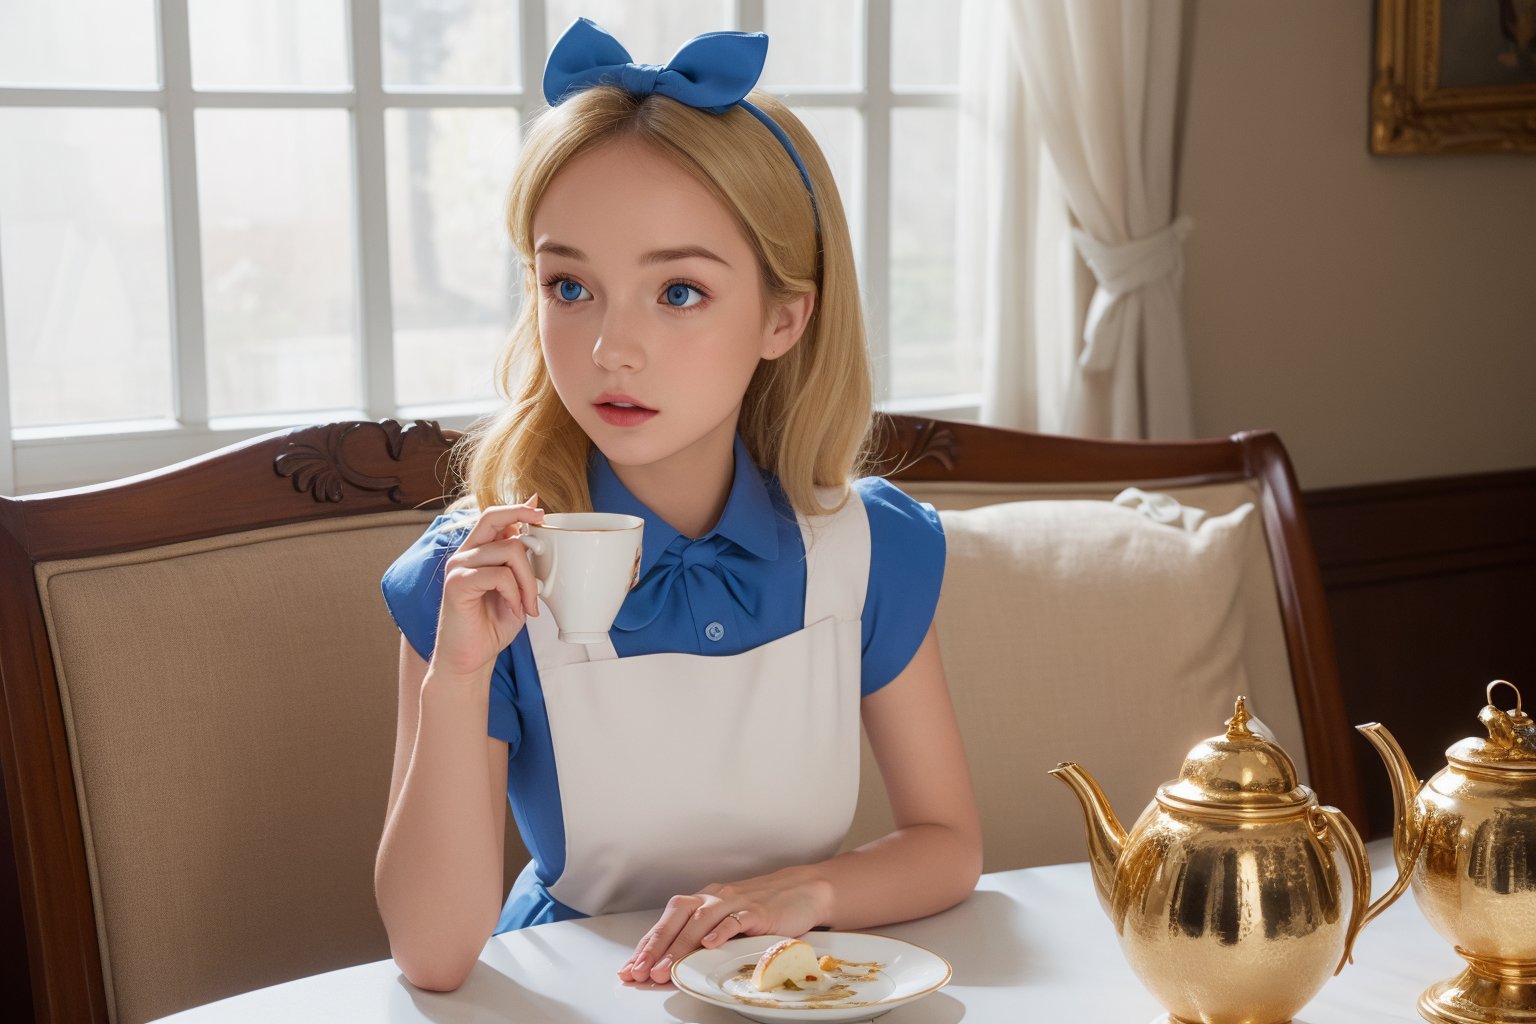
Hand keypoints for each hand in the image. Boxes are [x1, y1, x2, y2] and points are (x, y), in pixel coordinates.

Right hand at [430, 497, 543, 680]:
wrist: (471, 659)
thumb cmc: (492, 626)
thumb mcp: (515, 590)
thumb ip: (520, 564)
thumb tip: (534, 536)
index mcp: (477, 552)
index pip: (494, 516)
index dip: (518, 508)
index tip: (540, 511)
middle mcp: (465, 554)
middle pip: (494, 518)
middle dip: (523, 517)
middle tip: (544, 532)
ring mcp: (458, 567)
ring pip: (508, 551)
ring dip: (528, 579)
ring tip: (528, 604)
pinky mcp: (457, 583)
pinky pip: (499, 575)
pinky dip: (514, 593)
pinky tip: (514, 609)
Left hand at [617, 867, 831, 984]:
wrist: (803, 890)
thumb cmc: (763, 908)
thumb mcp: (728, 921)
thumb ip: (704, 937)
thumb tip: (673, 963)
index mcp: (704, 901)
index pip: (668, 922)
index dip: (647, 944)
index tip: (630, 967)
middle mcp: (715, 898)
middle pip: (677, 917)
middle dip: (656, 946)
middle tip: (640, 971)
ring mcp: (736, 902)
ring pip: (701, 920)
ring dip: (680, 945)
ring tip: (666, 968)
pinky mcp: (759, 911)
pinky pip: (737, 919)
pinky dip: (722, 931)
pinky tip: (710, 944)